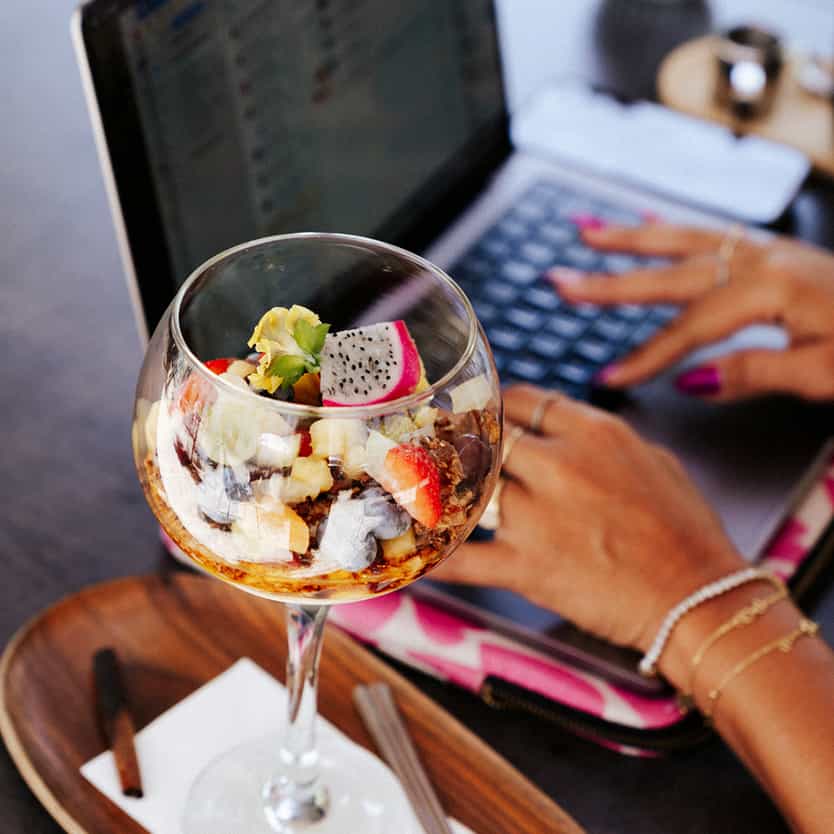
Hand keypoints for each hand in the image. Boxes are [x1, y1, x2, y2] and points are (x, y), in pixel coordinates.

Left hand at [433, 386, 745, 654]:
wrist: (696, 601)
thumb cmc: (686, 533)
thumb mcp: (655, 461)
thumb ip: (603, 440)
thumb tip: (565, 428)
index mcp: (594, 433)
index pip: (523, 400)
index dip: (496, 407)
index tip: (482, 414)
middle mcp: (560, 465)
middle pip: (488, 438)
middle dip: (465, 441)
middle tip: (441, 444)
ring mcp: (538, 516)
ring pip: (471, 488)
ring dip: (446, 488)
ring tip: (419, 483)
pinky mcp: (527, 566)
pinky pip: (466, 560)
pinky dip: (436, 558)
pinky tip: (407, 555)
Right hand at [550, 223, 833, 401]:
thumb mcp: (824, 373)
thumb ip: (754, 372)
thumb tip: (692, 378)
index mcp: (770, 292)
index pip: (689, 329)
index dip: (645, 357)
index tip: (609, 377)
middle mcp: (760, 261)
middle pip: (669, 273)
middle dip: (609, 280)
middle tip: (559, 282)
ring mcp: (765, 250)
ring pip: (684, 240)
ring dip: (630, 239)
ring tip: (584, 233)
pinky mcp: (771, 252)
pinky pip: (710, 233)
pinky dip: (673, 228)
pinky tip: (646, 222)